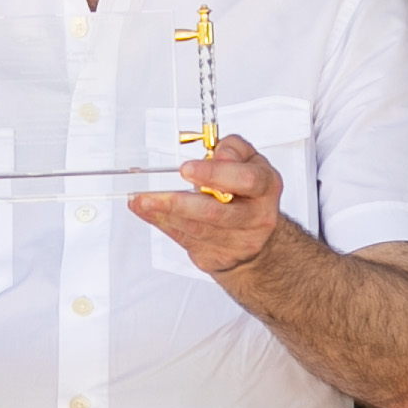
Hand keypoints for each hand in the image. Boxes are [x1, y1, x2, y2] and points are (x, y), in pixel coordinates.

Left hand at [127, 131, 283, 273]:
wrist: (258, 238)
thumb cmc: (248, 193)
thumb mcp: (250, 161)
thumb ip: (232, 149)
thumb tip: (215, 156)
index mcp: (266, 187)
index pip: (246, 180)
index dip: (215, 174)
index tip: (186, 169)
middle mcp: (256, 217)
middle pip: (217, 213)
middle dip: (180, 203)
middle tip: (150, 194)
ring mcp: (238, 242)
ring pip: (197, 229)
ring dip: (164, 214)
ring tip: (141, 200)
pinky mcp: (218, 257)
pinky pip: (186, 240)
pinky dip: (163, 224)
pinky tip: (146, 211)